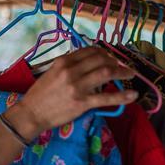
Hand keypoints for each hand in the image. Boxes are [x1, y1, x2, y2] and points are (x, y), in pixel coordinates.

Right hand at [6, 47, 137, 139]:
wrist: (31, 113)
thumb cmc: (39, 94)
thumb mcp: (51, 72)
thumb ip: (67, 66)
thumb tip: (85, 63)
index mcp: (64, 62)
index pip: (89, 51)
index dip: (103, 52)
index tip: (109, 56)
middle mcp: (72, 71)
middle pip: (101, 59)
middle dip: (115, 60)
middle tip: (121, 65)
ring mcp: (78, 87)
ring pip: (107, 73)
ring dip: (122, 72)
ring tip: (130, 74)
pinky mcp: (82, 103)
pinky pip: (107, 98)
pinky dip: (123, 96)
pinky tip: (133, 95)